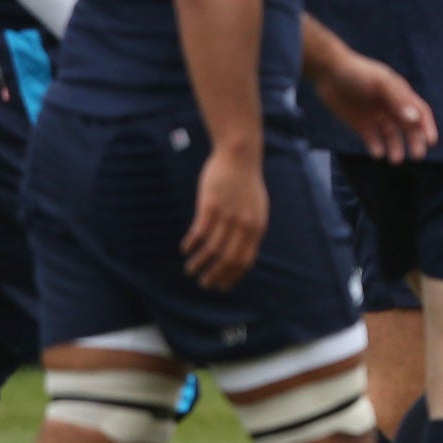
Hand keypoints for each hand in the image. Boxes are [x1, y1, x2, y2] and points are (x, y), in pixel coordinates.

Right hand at [182, 147, 268, 289]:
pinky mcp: (210, 206)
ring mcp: (227, 216)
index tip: (221, 286)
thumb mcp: (257, 208)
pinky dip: (191, 245)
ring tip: (191, 270)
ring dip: (199, 263)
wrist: (240, 156)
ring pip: (211, 250)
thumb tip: (243, 251)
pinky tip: (185, 249)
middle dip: (215, 276)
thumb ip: (251, 229)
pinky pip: (199, 232)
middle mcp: (243, 225)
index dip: (232, 276)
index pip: (245, 261)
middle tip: (203, 283)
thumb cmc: (246, 183)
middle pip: (228, 260)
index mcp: (256, 227)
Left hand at [314, 51, 436, 162]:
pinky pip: (372, 140)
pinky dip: (376, 148)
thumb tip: (415, 120)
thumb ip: (398, 100)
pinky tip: (377, 153)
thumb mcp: (381, 83)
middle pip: (409, 128)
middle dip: (415, 142)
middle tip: (417, 156)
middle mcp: (391, 107)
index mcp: (400, 95)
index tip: (431, 142)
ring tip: (395, 160)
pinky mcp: (361, 125)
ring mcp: (376, 117)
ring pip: (391, 137)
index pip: (420, 113)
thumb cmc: (358, 73)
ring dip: (396, 148)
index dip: (427, 127)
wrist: (328, 71)